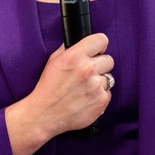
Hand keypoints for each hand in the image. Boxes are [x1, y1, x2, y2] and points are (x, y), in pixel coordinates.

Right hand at [5, 33, 113, 154]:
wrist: (45, 114)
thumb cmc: (48, 88)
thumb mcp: (53, 61)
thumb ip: (68, 49)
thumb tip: (80, 41)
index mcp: (74, 56)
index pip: (101, 40)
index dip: (99, 46)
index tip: (97, 51)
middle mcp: (87, 69)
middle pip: (109, 60)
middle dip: (100, 65)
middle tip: (88, 73)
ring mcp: (96, 86)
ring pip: (108, 78)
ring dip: (99, 82)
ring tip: (84, 89)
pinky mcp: (101, 101)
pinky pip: (108, 93)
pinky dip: (99, 96)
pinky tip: (86, 98)